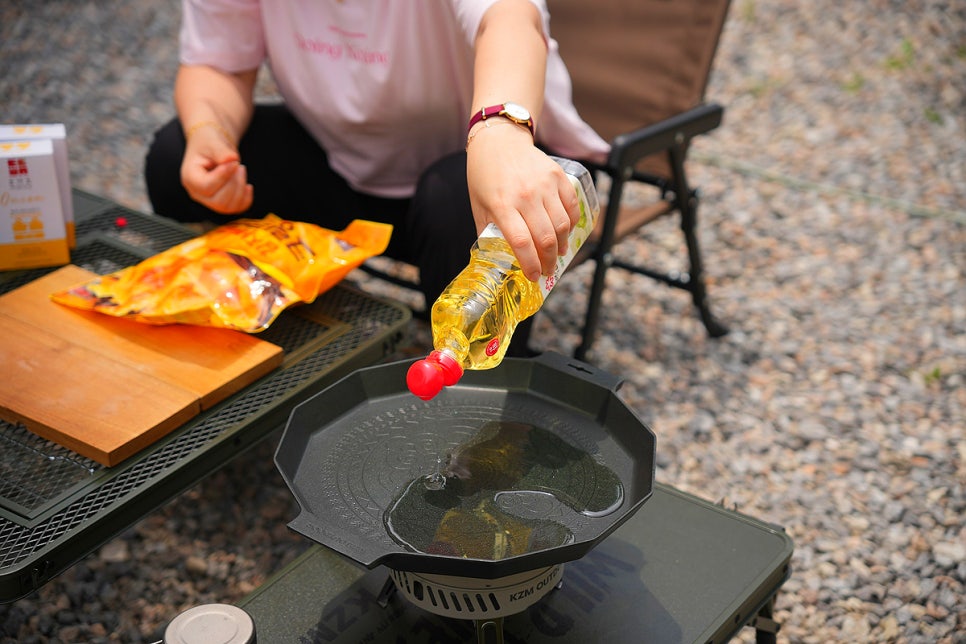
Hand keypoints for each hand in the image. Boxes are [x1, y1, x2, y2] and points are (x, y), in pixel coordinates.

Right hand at [180, 122, 252, 213]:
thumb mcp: (213, 141)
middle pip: (218, 201)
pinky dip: (246, 199)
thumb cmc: (209, 143)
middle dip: (234, 183)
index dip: (224, 176)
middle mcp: (197, 193)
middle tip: (238, 165)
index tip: (233, 162)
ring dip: (240, 189)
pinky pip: (237, 209)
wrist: (212, 147)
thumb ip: (221, 151)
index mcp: (190, 177)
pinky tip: (247, 185)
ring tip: (241, 170)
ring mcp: (209, 201)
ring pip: (227, 207)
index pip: (207, 186)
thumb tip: (232, 159)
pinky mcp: (222, 203)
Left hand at [466, 123, 580, 281]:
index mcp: (502, 205)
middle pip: (545, 238)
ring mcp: (544, 184)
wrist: (499, 141)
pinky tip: (565, 232)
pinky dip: (572, 224)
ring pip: (562, 225)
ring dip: (561, 245)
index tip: (533, 277)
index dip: (530, 264)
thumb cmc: (484, 177)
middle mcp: (525, 195)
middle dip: (548, 261)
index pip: (522, 242)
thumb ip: (488, 232)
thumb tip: (497, 260)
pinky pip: (571, 206)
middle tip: (547, 270)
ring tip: (557, 254)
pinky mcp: (558, 175)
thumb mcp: (479, 206)